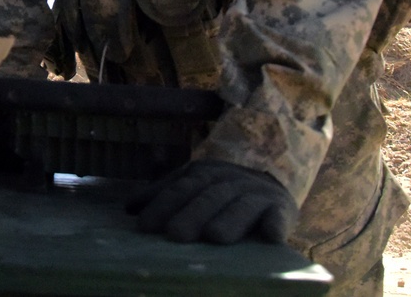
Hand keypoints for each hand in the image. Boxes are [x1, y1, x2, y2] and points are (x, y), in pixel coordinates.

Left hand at [125, 160, 297, 243]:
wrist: (271, 185)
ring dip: (230, 220)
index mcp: (205, 173)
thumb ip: (164, 195)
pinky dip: (275, 225)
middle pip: (209, 196)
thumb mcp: (193, 188)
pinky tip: (270, 236)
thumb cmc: (222, 194)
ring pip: (242, 205)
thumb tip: (129, 208)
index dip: (162, 205)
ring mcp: (257, 194)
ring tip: (215, 236)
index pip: (181, 188)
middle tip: (175, 235)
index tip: (144, 227)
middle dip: (191, 215)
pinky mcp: (281, 209)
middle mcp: (230, 180)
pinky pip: (278, 216)